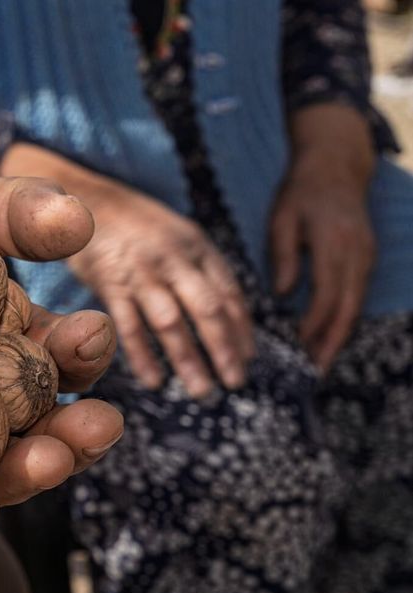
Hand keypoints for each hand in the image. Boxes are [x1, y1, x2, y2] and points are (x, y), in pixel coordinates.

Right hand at [0, 143, 253, 397]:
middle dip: (225, 349)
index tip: (248, 358)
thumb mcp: (176, 236)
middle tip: (236, 383)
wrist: (85, 203)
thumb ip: (198, 268)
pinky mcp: (111, 284)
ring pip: (171, 323)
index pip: (230, 292)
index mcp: (197, 247)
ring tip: (202, 391)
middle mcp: (174, 259)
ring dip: (189, 360)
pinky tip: (154, 382)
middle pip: (208, 309)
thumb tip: (223, 311)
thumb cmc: (134, 225)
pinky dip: (143, 357)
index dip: (242, 329)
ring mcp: (142, 272)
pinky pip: (130, 326)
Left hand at [272, 104, 376, 371]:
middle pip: (348, 307)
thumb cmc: (302, 191)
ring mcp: (367, 255)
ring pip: (357, 304)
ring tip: (321, 362)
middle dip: (333, 342)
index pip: (326, 294)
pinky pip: (358, 294)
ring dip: (341, 334)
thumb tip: (282, 293)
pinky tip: (330, 334)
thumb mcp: (283, 217)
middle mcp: (357, 254)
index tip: (298, 347)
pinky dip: (345, 318)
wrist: (337, 164)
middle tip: (316, 371)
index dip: (314, 324)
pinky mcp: (368, 257)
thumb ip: (283, 255)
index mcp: (334, 244)